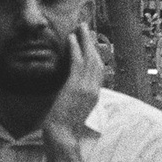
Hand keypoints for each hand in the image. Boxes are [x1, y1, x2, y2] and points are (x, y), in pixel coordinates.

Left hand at [43, 23, 104, 149]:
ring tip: (81, 27)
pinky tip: (72, 38)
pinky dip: (75, 49)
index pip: (99, 70)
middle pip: (97, 60)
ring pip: (89, 58)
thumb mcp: (77, 109)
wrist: (62, 134)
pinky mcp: (75, 87)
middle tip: (87, 28)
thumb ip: (80, 97)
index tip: (91, 42)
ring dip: (85, 41)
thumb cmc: (66, 125)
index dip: (95, 54)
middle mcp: (94, 89)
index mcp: (96, 94)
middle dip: (92, 43)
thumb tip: (75, 88)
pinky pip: (77, 63)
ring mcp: (86, 88)